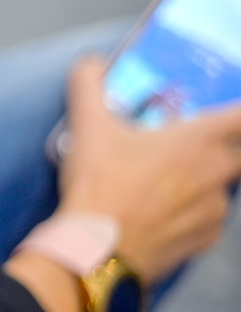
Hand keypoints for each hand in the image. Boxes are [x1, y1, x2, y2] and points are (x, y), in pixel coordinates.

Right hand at [57, 57, 240, 283]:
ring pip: (223, 187)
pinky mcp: (205, 241)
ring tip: (166, 183)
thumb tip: (90, 62)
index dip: (240, 112)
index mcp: (197, 140)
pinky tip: (163, 214)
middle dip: (226, 146)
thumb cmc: (100, 183)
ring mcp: (215, 210)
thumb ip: (88, 86)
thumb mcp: (86, 127)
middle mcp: (217, 172)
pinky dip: (193, 213)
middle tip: (194, 145)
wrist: (97, 250)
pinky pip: (209, 219)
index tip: (234, 111)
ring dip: (205, 181)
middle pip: (240, 152)